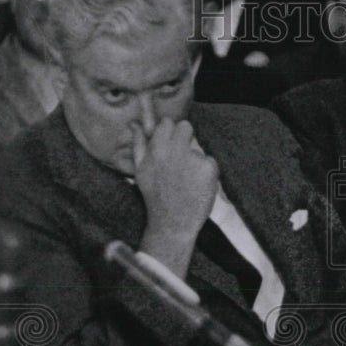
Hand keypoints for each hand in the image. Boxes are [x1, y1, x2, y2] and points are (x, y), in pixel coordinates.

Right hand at [134, 118, 218, 276]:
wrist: (172, 222)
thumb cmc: (155, 195)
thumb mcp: (140, 169)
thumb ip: (139, 143)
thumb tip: (134, 122)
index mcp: (156, 148)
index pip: (168, 123)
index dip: (170, 133)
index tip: (170, 146)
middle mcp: (175, 150)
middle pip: (186, 127)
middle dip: (185, 139)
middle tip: (181, 160)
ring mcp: (194, 159)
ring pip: (198, 149)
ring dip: (195, 161)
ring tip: (186, 180)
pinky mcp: (209, 169)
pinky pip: (210, 162)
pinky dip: (206, 173)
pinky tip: (197, 186)